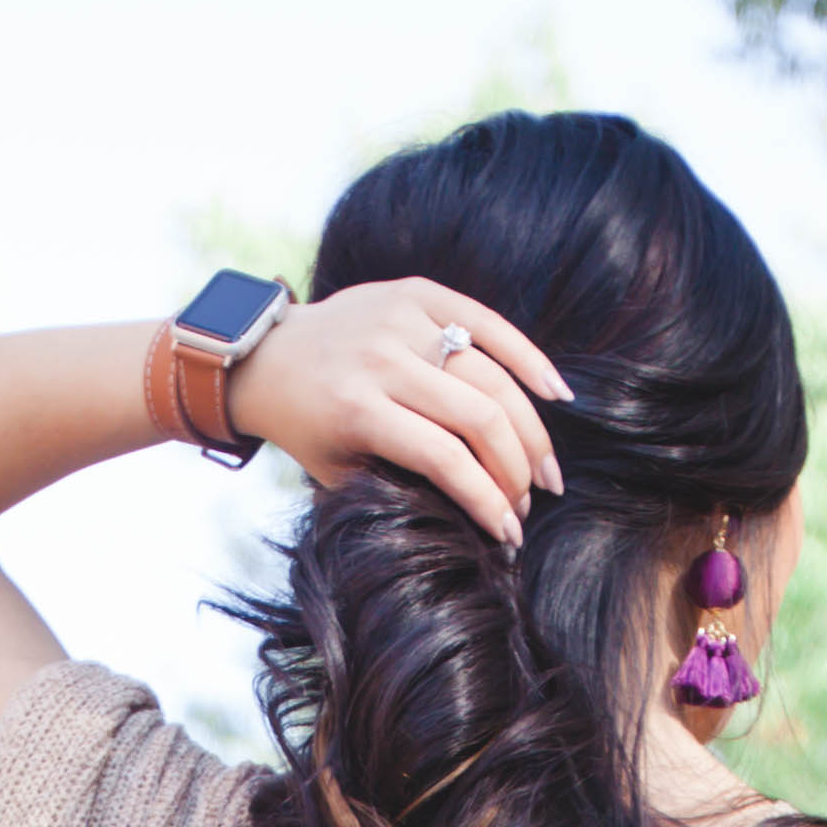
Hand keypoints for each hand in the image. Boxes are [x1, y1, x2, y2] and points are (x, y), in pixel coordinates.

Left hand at [226, 279, 571, 551]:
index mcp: (357, 410)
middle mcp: (381, 359)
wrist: (270, 357)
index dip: (487, 501)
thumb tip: (481, 514)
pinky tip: (557, 395)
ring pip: (492, 374)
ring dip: (530, 429)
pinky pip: (488, 323)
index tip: (509, 534)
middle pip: (478, 416)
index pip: (444, 459)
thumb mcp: (341, 471)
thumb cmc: (309, 428)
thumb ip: (402, 485)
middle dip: (516, 470)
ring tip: (545, 470)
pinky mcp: (416, 292)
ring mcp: (401, 319)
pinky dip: (527, 358)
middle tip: (531, 503)